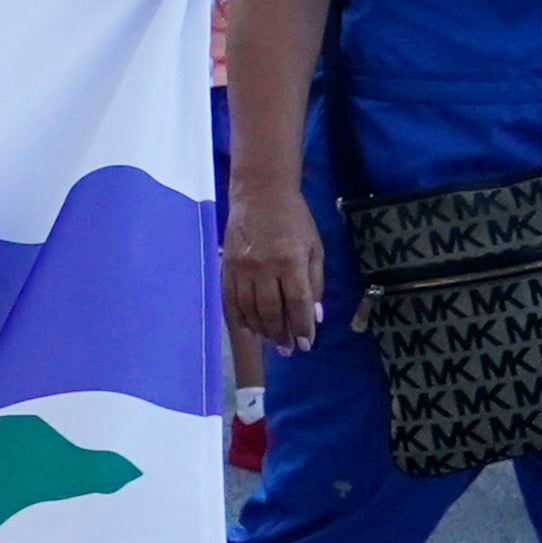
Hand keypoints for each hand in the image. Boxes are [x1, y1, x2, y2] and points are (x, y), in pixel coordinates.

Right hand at [226, 188, 323, 354]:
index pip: (297, 303)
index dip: (302, 327)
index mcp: (290, 260)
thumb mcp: (315, 247)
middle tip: (288, 349)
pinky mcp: (226, 266)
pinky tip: (249, 329)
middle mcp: (263, 266)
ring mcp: (240, 267)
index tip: (306, 344)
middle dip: (280, 333)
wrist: (259, 193)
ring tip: (272, 342)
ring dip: (261, 330)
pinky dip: (239, 318)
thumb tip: (315, 315)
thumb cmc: (294, 218)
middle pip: (270, 310)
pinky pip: (230, 299)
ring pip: (248, 309)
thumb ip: (315, 281)